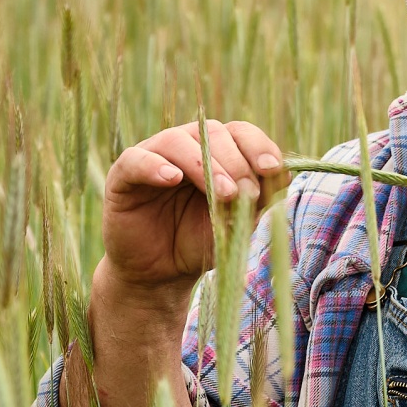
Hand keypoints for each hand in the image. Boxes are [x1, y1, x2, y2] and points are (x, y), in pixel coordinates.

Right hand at [101, 120, 289, 289]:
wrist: (161, 273)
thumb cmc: (200, 242)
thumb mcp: (236, 223)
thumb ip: (257, 200)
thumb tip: (283, 173)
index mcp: (217, 152)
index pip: (240, 133)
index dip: (258, 146)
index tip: (272, 168)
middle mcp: (187, 146)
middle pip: (214, 133)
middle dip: (235, 162)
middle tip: (244, 193)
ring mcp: (154, 156)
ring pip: (177, 141)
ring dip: (204, 165)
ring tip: (222, 194)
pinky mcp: (123, 175)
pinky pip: (137, 159)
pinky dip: (155, 166)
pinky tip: (172, 178)